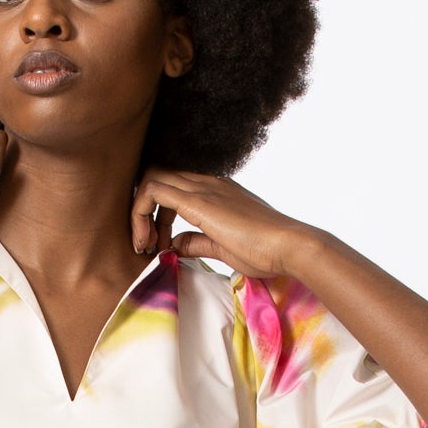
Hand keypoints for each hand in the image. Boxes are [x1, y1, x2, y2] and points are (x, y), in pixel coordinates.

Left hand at [130, 170, 313, 279]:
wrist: (289, 246)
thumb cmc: (265, 251)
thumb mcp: (222, 247)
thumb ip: (197, 242)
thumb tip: (175, 244)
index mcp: (215, 191)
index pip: (173, 187)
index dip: (157, 215)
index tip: (160, 244)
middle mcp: (207, 182)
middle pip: (158, 177)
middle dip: (143, 211)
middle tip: (147, 244)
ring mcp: (203, 188)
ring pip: (152, 179)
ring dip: (139, 213)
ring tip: (145, 245)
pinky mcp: (198, 200)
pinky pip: (154, 191)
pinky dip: (140, 214)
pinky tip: (148, 243)